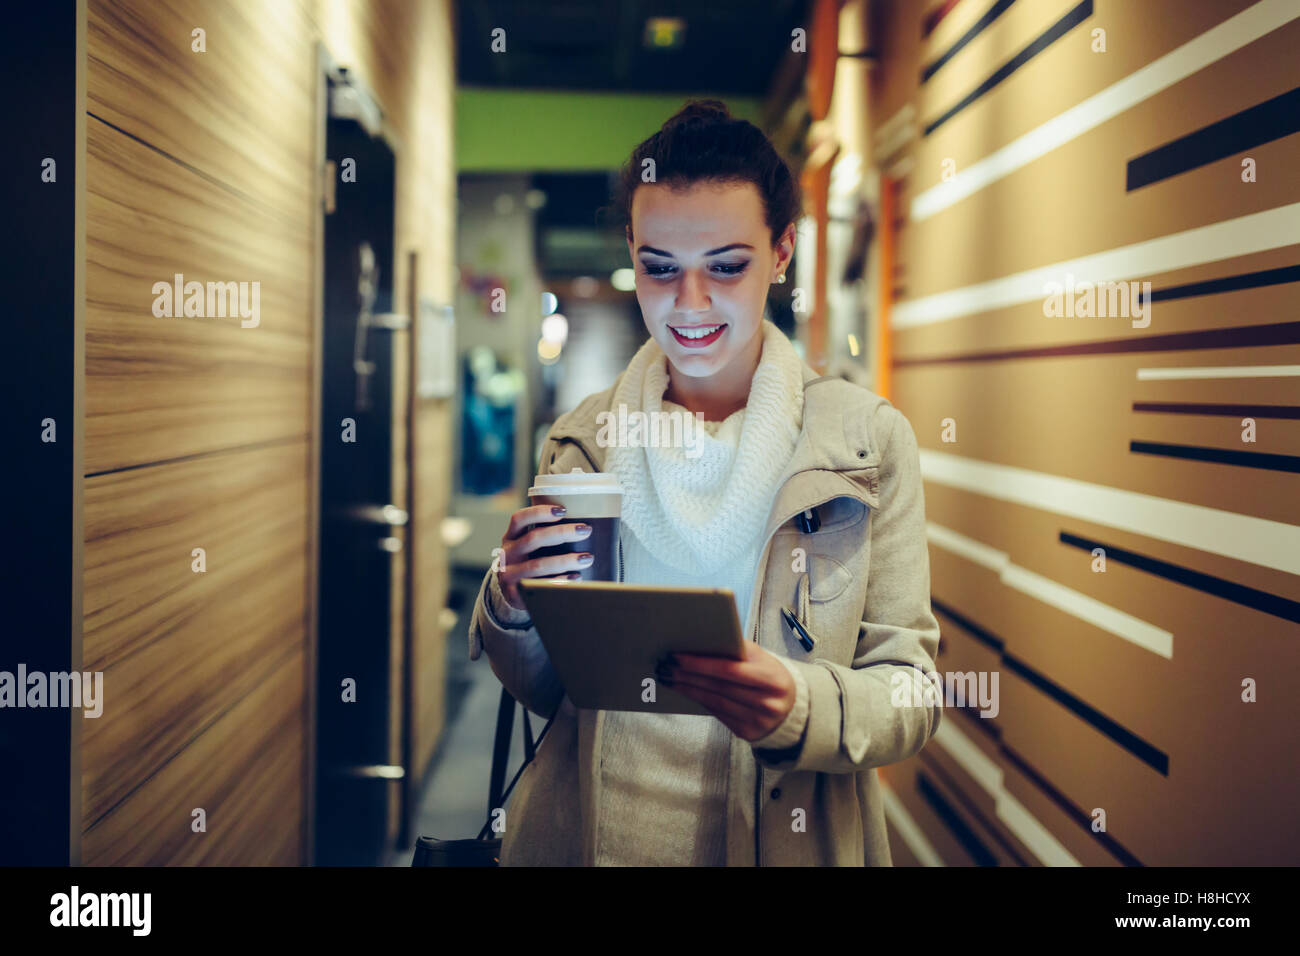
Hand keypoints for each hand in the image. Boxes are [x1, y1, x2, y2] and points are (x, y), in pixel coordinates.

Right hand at [496, 504, 593, 611]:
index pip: (519, 518)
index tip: (563, 510)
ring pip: (538, 565)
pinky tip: (577, 577)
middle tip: (585, 530)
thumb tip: (580, 526)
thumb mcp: (528, 548)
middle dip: (561, 533)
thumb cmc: (529, 563)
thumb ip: (544, 537)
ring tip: (587, 558)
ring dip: (565, 560)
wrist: (513, 593)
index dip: (539, 512)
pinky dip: (561, 581)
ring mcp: (508, 574)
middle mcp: (507, 554)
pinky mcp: (516, 593)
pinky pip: (541, 586)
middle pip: (533, 539)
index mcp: (510, 537)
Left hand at [658, 642, 795, 740]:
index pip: (730, 670)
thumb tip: (702, 640)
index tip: (678, 656)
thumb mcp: (763, 659)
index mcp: (772, 679)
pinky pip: (717, 714)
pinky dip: (699, 700)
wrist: (792, 708)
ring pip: (714, 702)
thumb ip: (737, 650)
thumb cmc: (770, 676)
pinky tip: (686, 691)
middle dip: (688, 676)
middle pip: (719, 687)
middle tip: (665, 666)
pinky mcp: (747, 733)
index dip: (701, 664)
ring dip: (688, 689)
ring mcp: (758, 721)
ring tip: (669, 678)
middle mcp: (767, 703)